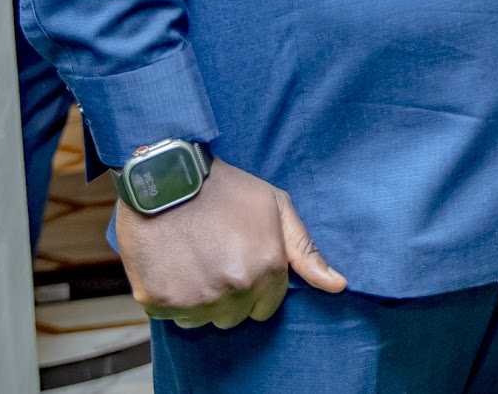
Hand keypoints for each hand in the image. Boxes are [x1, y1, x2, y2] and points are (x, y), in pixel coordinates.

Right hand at [115, 159, 345, 329]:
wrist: (165, 176)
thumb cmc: (225, 188)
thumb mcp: (275, 206)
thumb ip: (305, 251)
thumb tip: (338, 286)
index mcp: (267, 268)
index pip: (266, 308)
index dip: (255, 287)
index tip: (241, 263)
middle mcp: (234, 288)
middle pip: (235, 317)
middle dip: (229, 295)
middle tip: (215, 259)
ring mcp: (195, 298)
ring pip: (203, 320)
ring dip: (200, 300)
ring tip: (193, 261)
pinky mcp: (158, 302)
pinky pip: (172, 317)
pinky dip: (172, 298)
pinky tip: (173, 267)